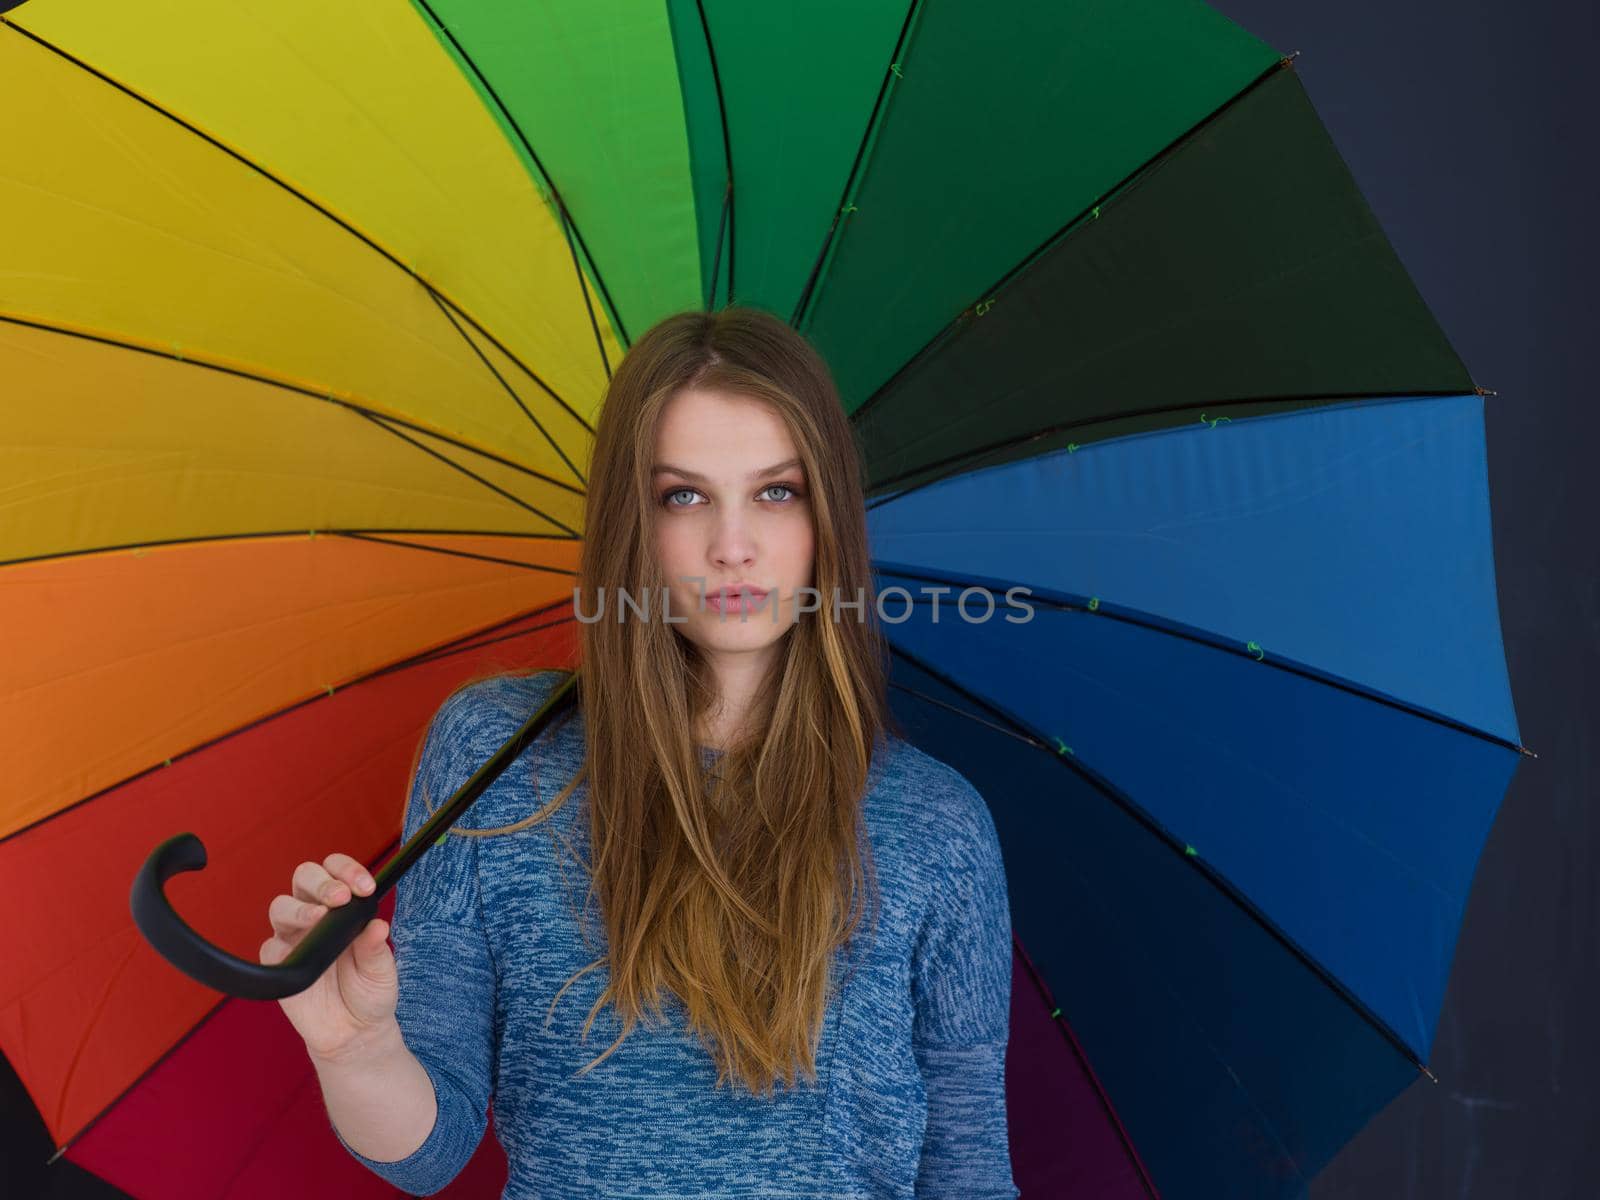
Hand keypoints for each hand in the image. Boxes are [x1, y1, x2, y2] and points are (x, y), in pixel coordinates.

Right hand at [258, 853, 397, 1061]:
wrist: (354, 1033)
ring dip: (299, 908)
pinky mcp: (278, 963)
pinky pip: (270, 947)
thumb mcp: (381, 970)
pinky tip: (298, 955)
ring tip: (318, 918)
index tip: (365, 887)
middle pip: (304, 878)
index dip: (348, 871)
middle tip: (340, 897)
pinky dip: (281, 945)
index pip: (338, 872)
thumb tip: (378, 925)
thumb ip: (376, 948)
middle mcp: (316, 916)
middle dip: (321, 881)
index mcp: (344, 908)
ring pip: (281, 906)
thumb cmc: (369, 992)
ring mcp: (294, 938)